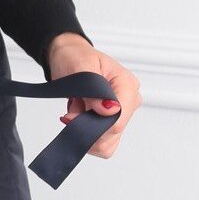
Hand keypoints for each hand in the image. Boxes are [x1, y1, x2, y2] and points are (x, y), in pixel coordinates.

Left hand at [46, 33, 142, 160]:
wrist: (68, 57)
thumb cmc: (75, 57)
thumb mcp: (81, 67)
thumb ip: (95, 91)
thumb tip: (110, 110)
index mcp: (127, 85)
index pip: (118, 120)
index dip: (92, 125)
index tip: (71, 116)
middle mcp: (129, 101)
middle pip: (112, 134)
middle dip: (86, 126)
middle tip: (73, 107)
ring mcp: (122, 112)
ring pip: (106, 143)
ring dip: (85, 130)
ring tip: (77, 108)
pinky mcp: (111, 121)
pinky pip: (101, 142)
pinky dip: (84, 132)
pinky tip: (79, 114)